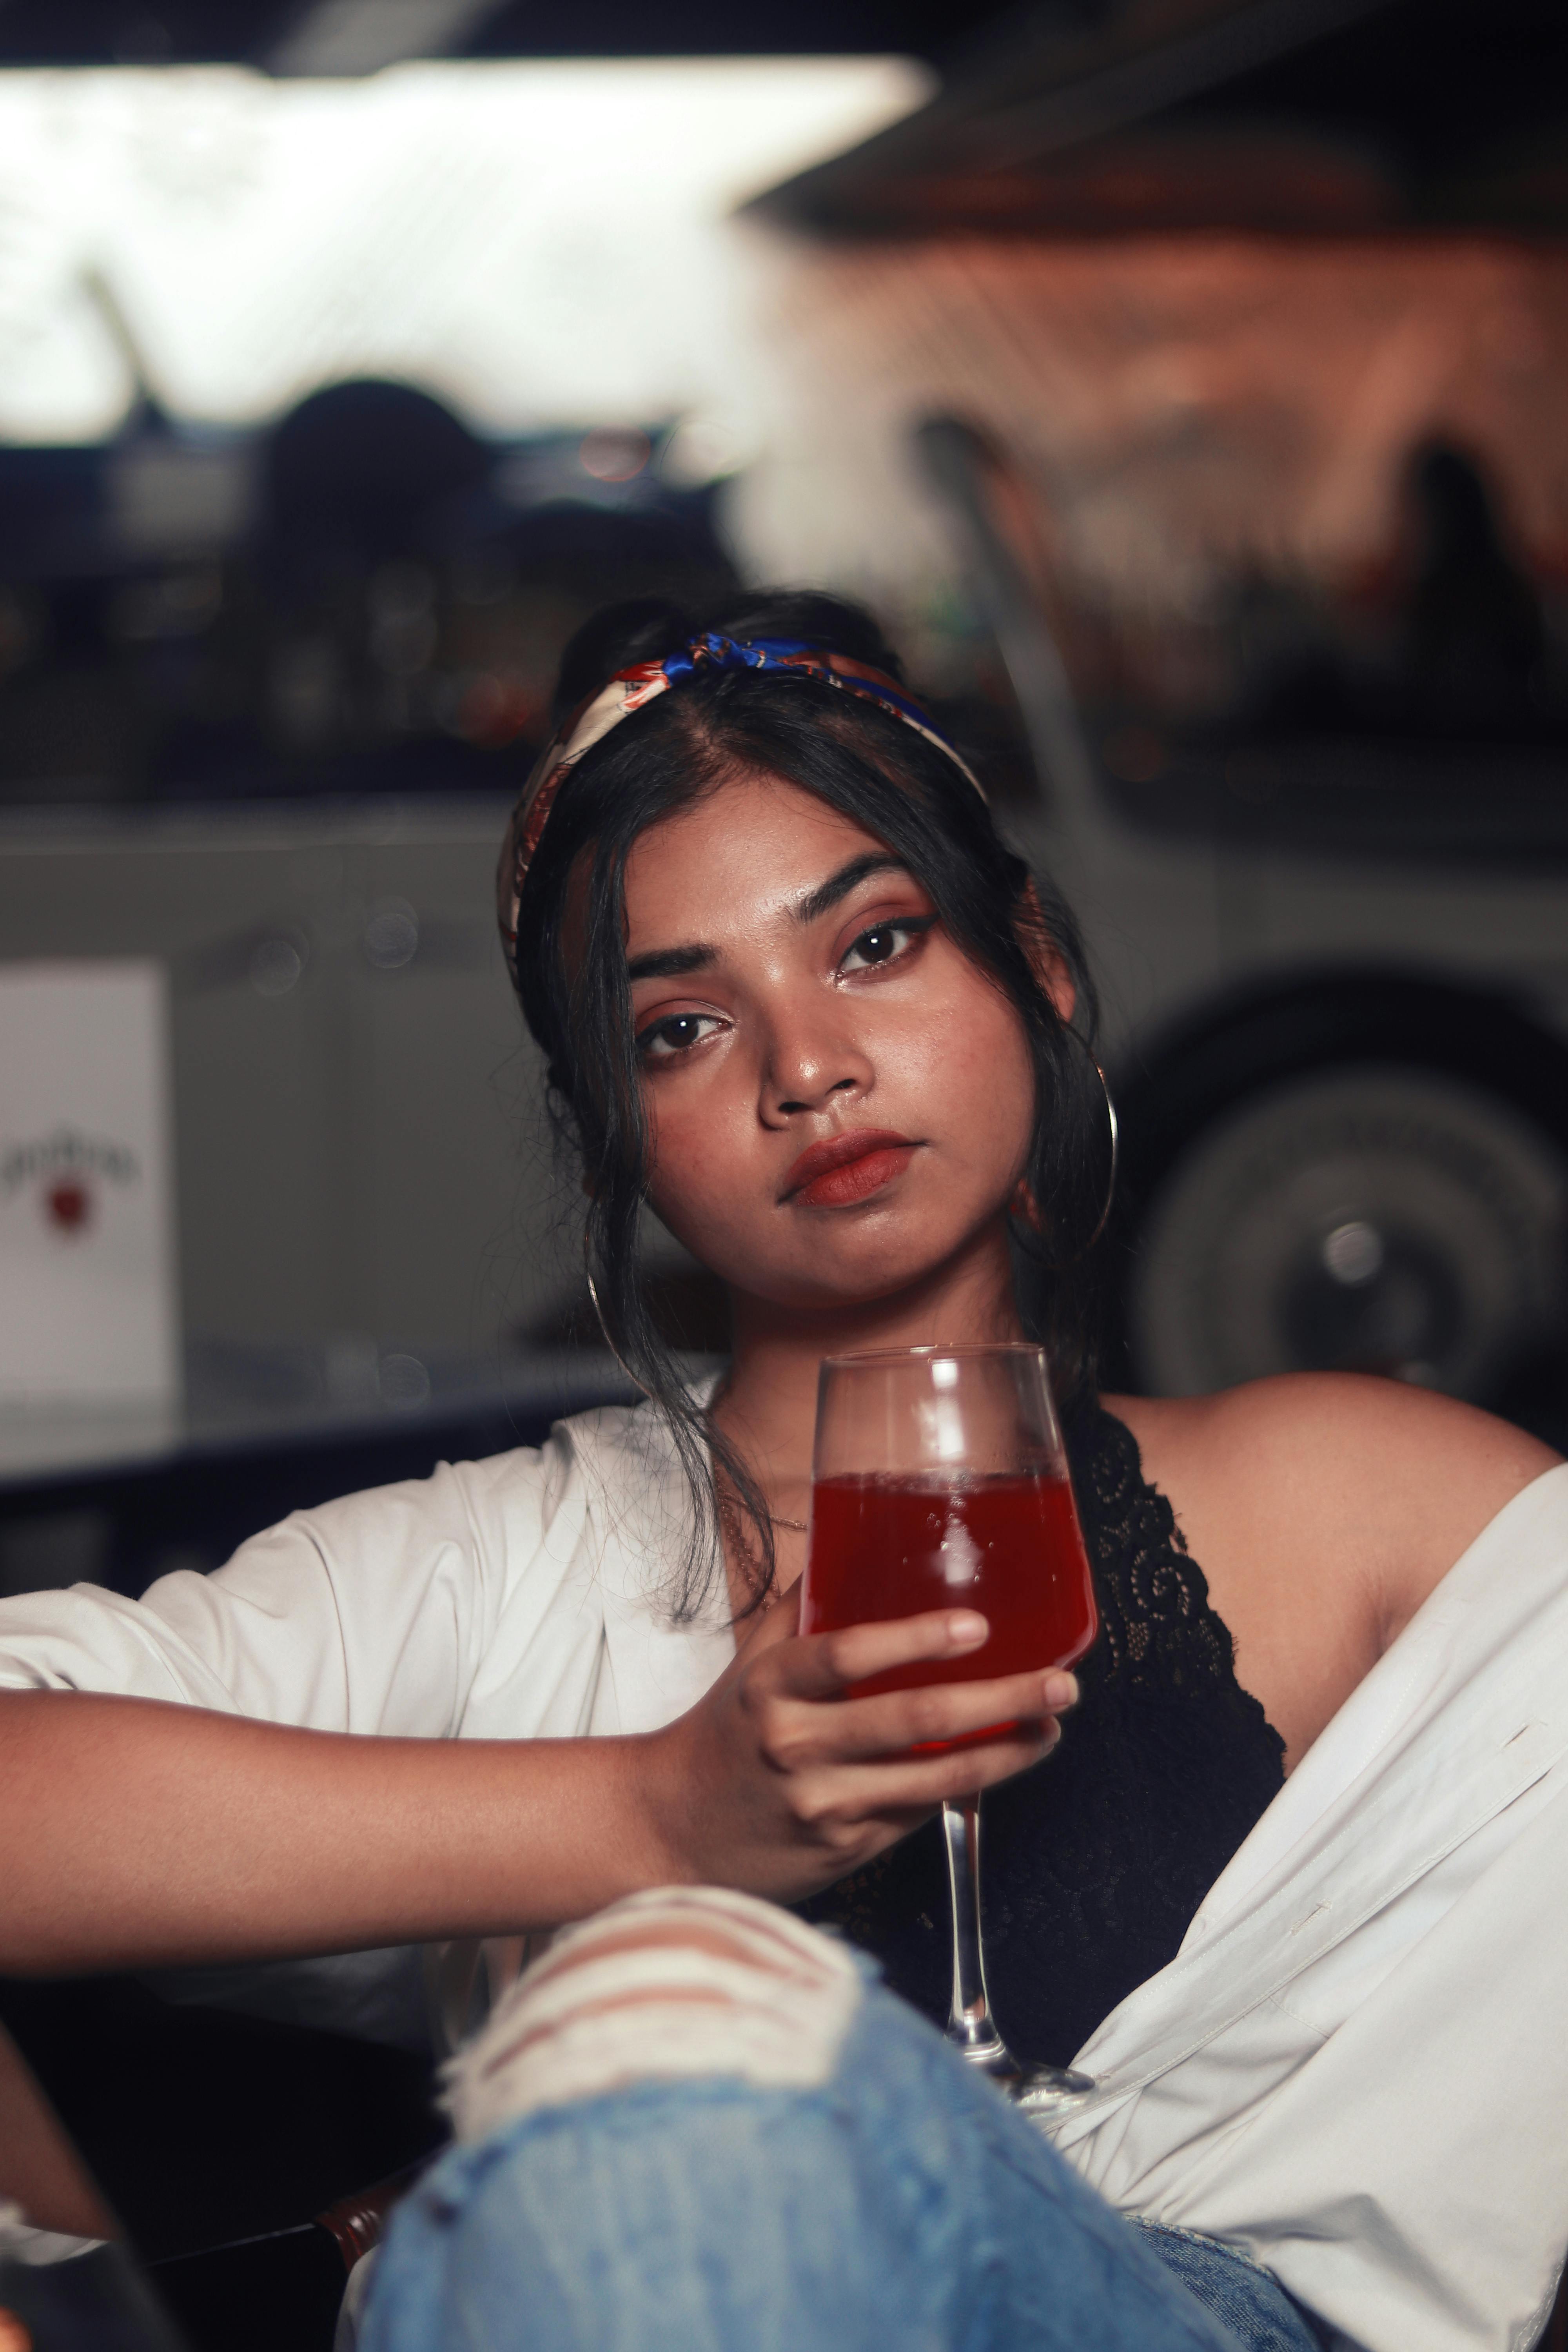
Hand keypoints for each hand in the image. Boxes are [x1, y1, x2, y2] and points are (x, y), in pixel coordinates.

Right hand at [637, 1585, 1077, 1901]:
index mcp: (771, 1688)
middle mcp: (797, 1746)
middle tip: (1058, 1683)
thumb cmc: (719, 1738)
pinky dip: (971, 1787)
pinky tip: (1007, 1760)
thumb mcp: (747, 1665)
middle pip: (914, 1722)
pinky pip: (922, 1813)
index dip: (915, 1639)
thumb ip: (800, 1609)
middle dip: (999, 1701)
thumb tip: (849, 1544)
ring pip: (935, 1779)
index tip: (975, 1626)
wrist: (669, 1831)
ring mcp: (825, 1804)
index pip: (847, 1655)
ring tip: (1052, 1725)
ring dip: (1007, 1752)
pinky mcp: (846, 1849)